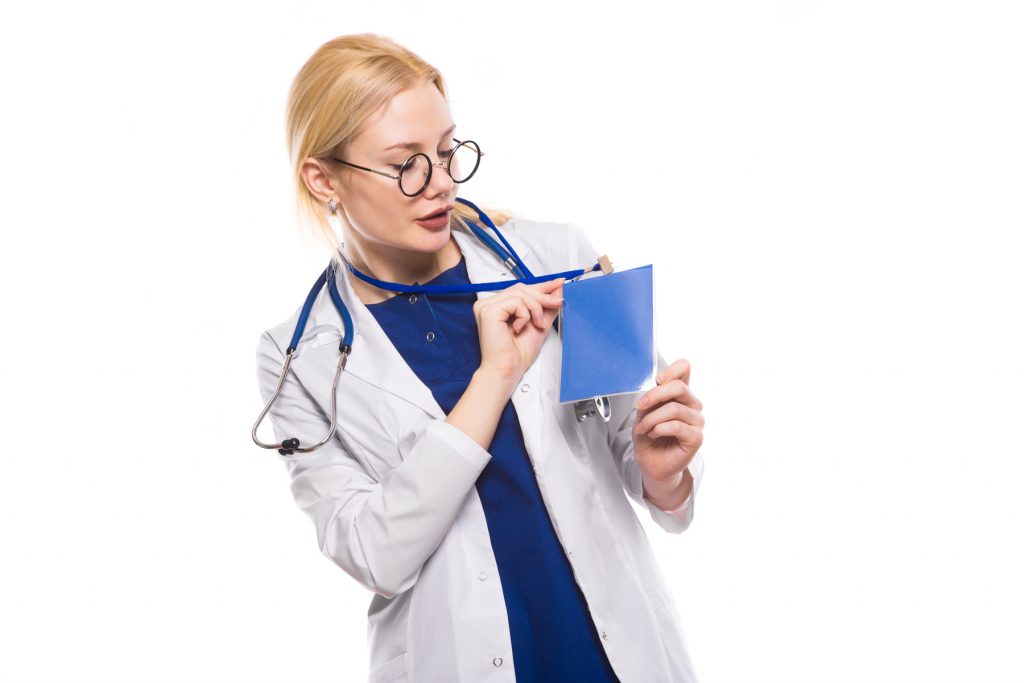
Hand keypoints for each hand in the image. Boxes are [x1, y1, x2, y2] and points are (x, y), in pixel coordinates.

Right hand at [474, 278, 565, 383]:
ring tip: (538, 324)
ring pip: (520, 293)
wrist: (508, 370)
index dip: (542, 285)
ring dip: (535, 308)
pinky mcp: (488, 311)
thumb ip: (546, 306)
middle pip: (521, 288)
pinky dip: (525, 315)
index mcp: (498, 306)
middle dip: (543, 296)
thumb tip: (557, 287)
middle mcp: (489, 304)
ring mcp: (486, 306)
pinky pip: (515, 302)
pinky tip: (519, 328)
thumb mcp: (539, 324)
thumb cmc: (518, 353)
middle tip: (557, 303)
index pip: (521, 289)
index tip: (558, 283)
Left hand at [632, 358, 704, 484]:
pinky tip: (653, 434)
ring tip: (643, 428)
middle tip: (640, 406)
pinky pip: (677, 426)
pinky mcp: (697, 437)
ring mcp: (697, 421)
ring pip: (674, 409)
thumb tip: (655, 387)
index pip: (684, 369)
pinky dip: (659, 429)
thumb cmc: (649, 437)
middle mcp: (692, 404)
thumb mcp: (643, 413)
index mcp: (680, 394)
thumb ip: (651, 399)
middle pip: (679, 387)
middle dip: (655, 395)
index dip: (672, 370)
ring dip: (652, 418)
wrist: (651, 462)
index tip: (658, 380)